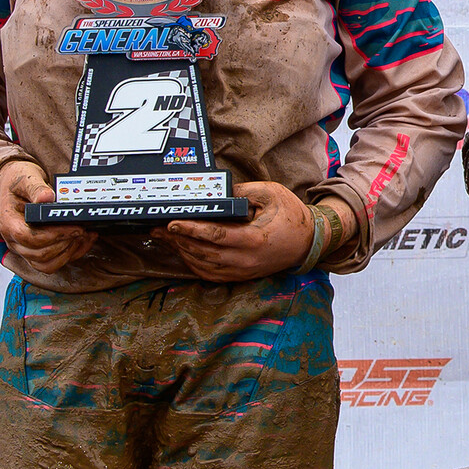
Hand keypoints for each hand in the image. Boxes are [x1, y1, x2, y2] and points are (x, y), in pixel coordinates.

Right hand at [0, 160, 98, 271]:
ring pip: (47, 264)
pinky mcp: (35, 251)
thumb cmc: (16, 183)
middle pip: (40, 255)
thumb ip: (36, 188)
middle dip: (65, 244)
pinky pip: (53, 263)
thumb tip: (47, 197)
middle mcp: (14, 240)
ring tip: (84, 235)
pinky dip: (71, 254)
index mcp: (9, 223)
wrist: (11, 187)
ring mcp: (24, 248)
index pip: (30, 238)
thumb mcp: (25, 178)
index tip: (74, 227)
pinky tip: (83, 240)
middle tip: (82, 229)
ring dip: (69, 252)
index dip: (54, 235)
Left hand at [160, 182, 323, 282]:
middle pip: (203, 252)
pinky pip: (210, 274)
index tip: (172, 223)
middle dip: (178, 240)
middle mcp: (245, 260)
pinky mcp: (240, 277)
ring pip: (203, 265)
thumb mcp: (270, 193)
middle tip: (159, 229)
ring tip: (166, 238)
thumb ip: (242, 192)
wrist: (308, 242)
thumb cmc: (291, 215)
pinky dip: (193, 264)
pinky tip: (183, 251)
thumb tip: (215, 193)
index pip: (214, 235)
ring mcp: (242, 272)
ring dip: (182, 252)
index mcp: (253, 239)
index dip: (191, 230)